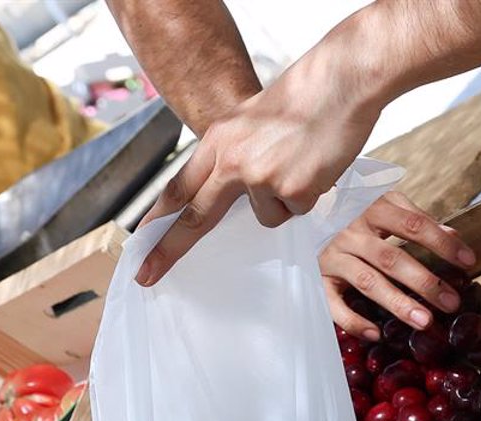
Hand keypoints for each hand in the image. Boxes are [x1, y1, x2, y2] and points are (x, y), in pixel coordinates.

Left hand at [134, 51, 378, 285]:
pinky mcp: (292, 191)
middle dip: (169, 250)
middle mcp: (232, 161)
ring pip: (266, 216)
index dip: (157, 217)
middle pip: (196, 216)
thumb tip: (239, 191)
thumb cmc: (306, 100)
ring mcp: (261, 178)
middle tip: (147, 276)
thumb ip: (238, 154)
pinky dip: (310, 196)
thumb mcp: (254, 121)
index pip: (179, 186)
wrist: (341, 85)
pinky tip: (318, 169)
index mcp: (218, 141)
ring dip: (285, 201)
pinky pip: (298, 212)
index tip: (139, 243)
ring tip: (303, 166)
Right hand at [322, 193, 475, 338]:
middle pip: (392, 258)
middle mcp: (351, 232)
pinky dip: (353, 321)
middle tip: (451, 303)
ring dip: (397, 303)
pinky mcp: (318, 278)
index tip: (468, 261)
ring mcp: (333, 256)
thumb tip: (455, 234)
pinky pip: (333, 304)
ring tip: (425, 322)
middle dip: (424, 282)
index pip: (413, 225)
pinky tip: (375, 334)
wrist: (300, 209)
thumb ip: (417, 219)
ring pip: (368, 282)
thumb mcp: (386, 207)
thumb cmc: (356, 215)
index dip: (442, 243)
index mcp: (372, 210)